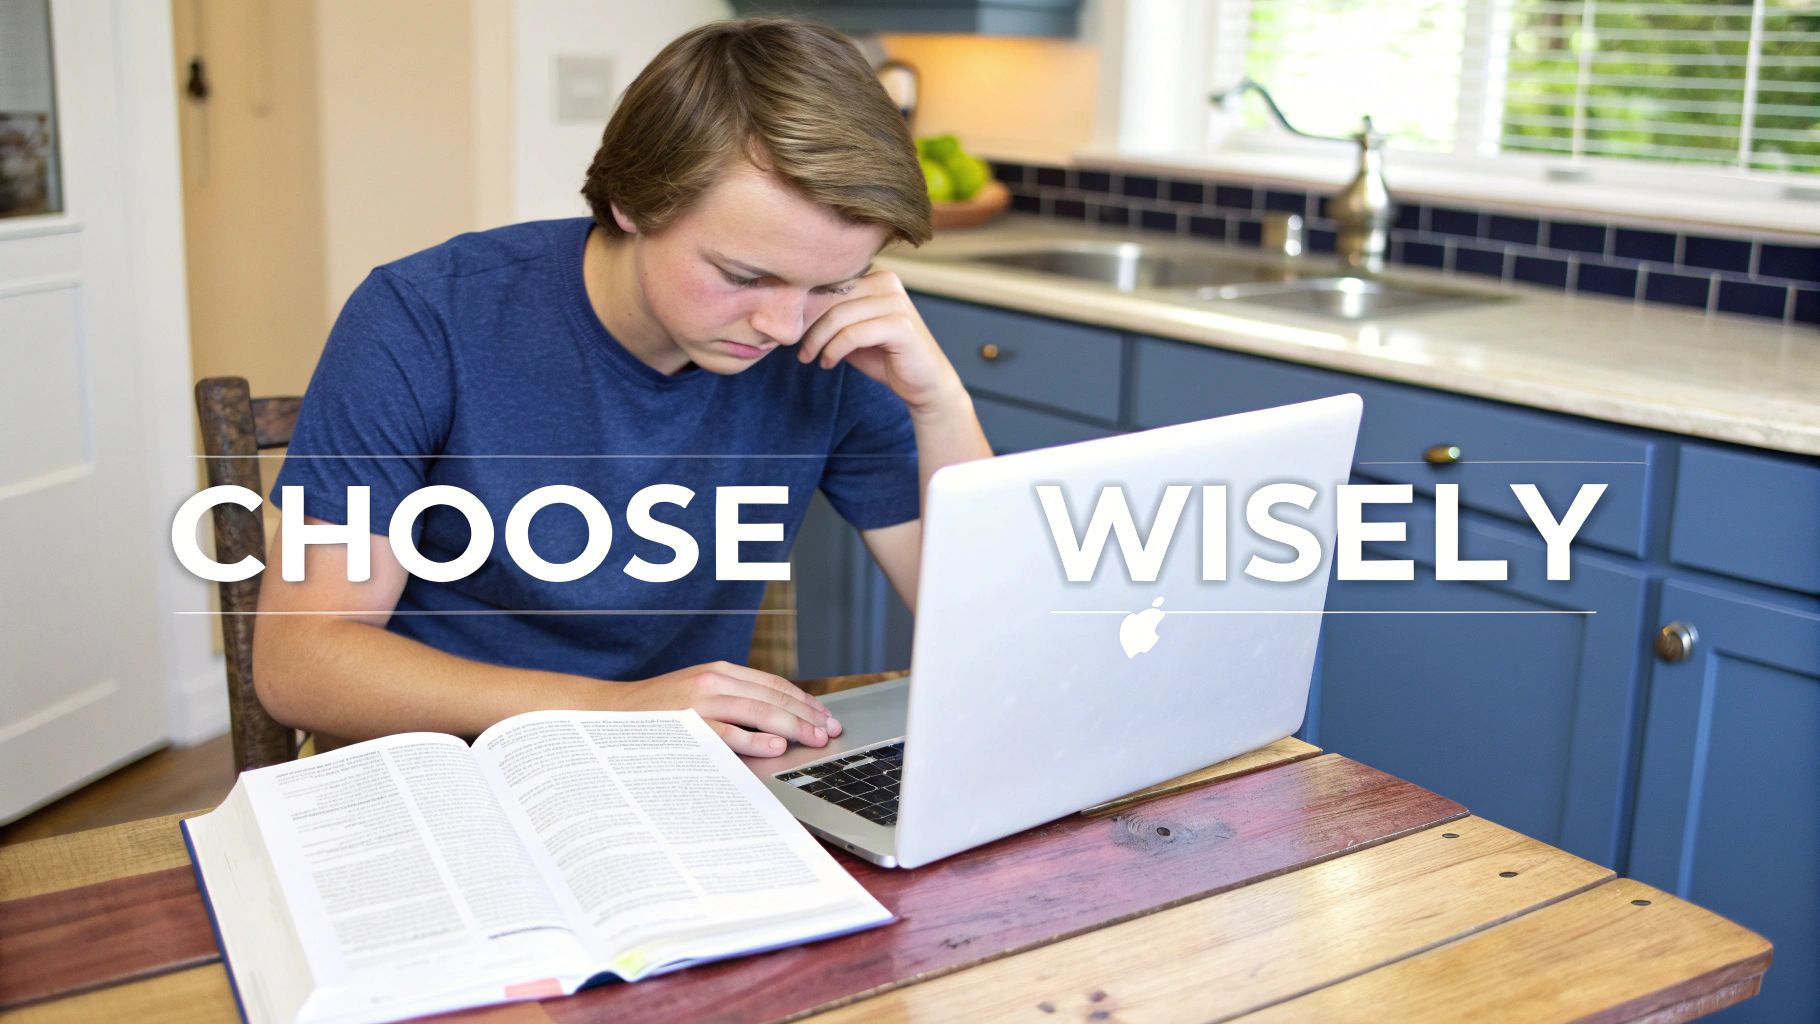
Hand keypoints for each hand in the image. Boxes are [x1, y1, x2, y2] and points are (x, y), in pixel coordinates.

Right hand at [604, 661, 842, 756]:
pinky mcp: (686, 722)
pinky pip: (727, 731)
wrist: (604, 713)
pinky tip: (775, 746)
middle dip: (807, 714)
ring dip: (792, 725)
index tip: (825, 717)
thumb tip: (771, 723)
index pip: (773, 684)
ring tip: (814, 739)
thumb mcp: (694, 696)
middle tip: (830, 732)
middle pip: (773, 696)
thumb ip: (729, 702)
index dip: (803, 700)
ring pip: (758, 709)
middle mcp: (713, 680)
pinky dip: (753, 738)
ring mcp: (699, 700)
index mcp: (718, 672)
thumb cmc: (653, 713)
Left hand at [797, 270, 966, 413]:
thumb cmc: (886, 358)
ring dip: (818, 341)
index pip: (831, 284)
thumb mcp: (853, 333)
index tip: (791, 331)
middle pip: (832, 299)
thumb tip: (791, 313)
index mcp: (877, 278)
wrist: (925, 384)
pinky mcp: (901, 326)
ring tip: (811, 358)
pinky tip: (828, 363)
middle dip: (809, 326)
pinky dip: (835, 350)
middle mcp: (888, 283)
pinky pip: (854, 334)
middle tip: (800, 351)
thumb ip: (832, 319)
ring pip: (840, 317)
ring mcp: (897, 302)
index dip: (806, 308)